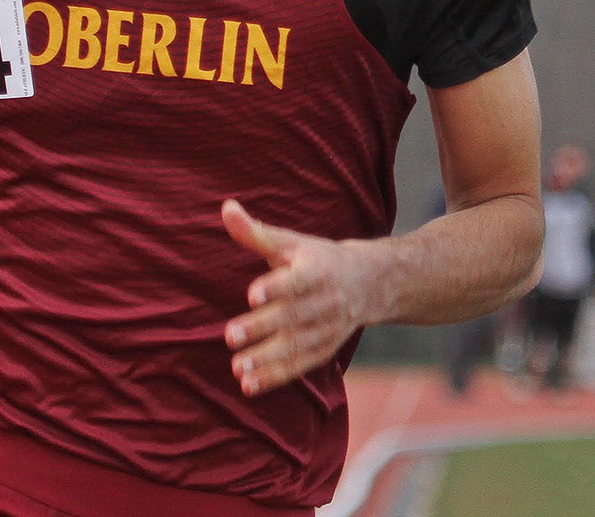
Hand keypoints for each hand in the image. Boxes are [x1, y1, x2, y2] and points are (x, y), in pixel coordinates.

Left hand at [220, 199, 386, 396]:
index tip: (252, 294)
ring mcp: (328, 328)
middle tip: (230, 336)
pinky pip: (300, 366)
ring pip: (296, 346)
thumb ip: (256, 232)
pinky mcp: (325, 350)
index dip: (276, 287)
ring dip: (266, 359)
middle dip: (262, 327)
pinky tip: (248, 387)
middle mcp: (327, 301)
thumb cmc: (318, 258)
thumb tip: (226, 208)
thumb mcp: (292, 242)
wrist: (368, 283)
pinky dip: (276, 377)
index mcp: (318, 269)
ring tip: (237, 367)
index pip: (297, 279)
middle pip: (293, 316)